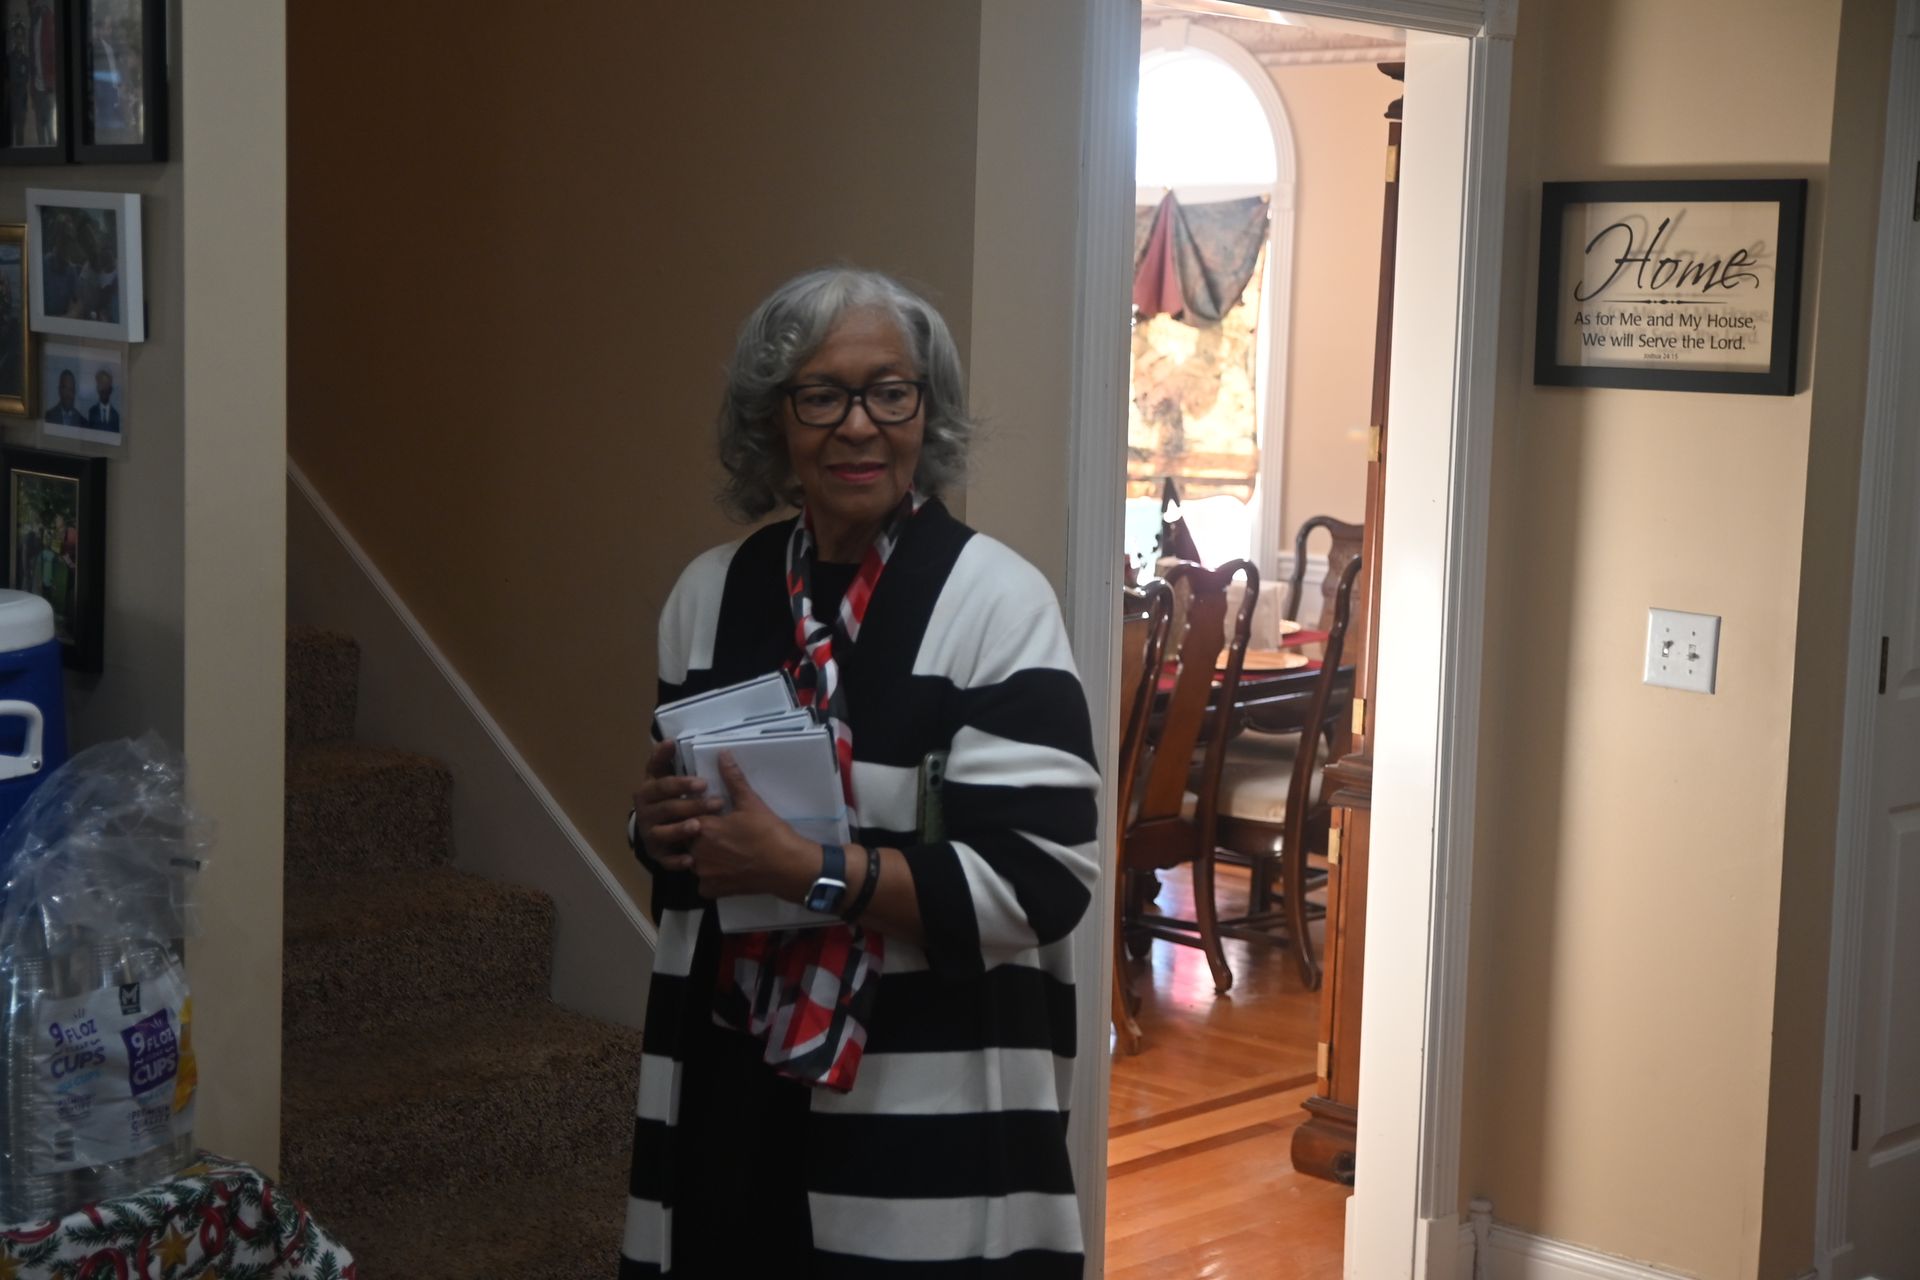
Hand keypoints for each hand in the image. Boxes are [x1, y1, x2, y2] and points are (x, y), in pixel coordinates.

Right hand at [631, 739, 720, 873]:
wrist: (651, 826)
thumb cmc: (664, 796)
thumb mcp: (662, 776)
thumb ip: (665, 759)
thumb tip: (669, 739)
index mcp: (647, 791)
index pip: (662, 785)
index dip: (681, 783)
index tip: (702, 782)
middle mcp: (644, 812)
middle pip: (668, 808)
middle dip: (692, 805)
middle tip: (717, 803)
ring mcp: (649, 834)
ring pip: (664, 833)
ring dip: (680, 830)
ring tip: (698, 827)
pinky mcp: (656, 854)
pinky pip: (666, 859)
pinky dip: (677, 860)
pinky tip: (691, 859)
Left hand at [688, 753, 818, 900]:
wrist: (786, 866)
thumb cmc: (768, 832)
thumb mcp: (751, 803)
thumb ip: (733, 779)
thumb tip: (723, 754)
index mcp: (703, 827)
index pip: (687, 817)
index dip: (699, 815)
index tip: (712, 815)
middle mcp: (696, 851)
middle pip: (687, 840)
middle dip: (699, 836)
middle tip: (720, 834)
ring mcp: (703, 873)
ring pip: (693, 861)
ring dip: (702, 857)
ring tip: (723, 851)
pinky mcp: (712, 890)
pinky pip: (703, 883)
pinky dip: (711, 878)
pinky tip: (726, 870)